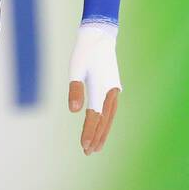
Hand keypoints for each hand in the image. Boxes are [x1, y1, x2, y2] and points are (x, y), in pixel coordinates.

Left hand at [68, 24, 120, 154]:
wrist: (100, 37)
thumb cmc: (85, 52)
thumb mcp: (75, 68)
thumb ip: (75, 90)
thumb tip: (75, 111)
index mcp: (99, 88)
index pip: (94, 117)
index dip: (89, 132)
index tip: (84, 147)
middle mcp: (110, 92)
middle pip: (104, 120)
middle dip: (96, 137)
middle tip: (89, 152)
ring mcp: (114, 89)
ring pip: (110, 116)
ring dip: (103, 131)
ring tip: (97, 146)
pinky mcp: (114, 86)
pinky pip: (111, 109)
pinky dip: (107, 120)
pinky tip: (102, 126)